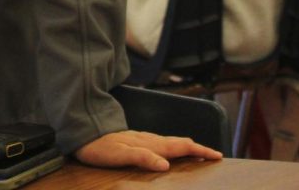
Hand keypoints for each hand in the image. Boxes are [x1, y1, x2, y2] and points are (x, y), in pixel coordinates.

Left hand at [74, 130, 221, 171]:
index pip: (180, 146)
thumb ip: (141, 157)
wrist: (81, 133)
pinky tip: (167, 151)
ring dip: (185, 147)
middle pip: (178, 142)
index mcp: (149, 143)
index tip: (217, 155)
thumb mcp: (118, 155)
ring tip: (196, 153)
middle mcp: (147, 139)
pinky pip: (159, 143)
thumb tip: (165, 165)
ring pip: (169, 142)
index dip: (199, 151)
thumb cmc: (98, 147)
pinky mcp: (133, 140)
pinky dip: (171, 147)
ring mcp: (141, 138)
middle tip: (213, 155)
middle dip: (197, 148)